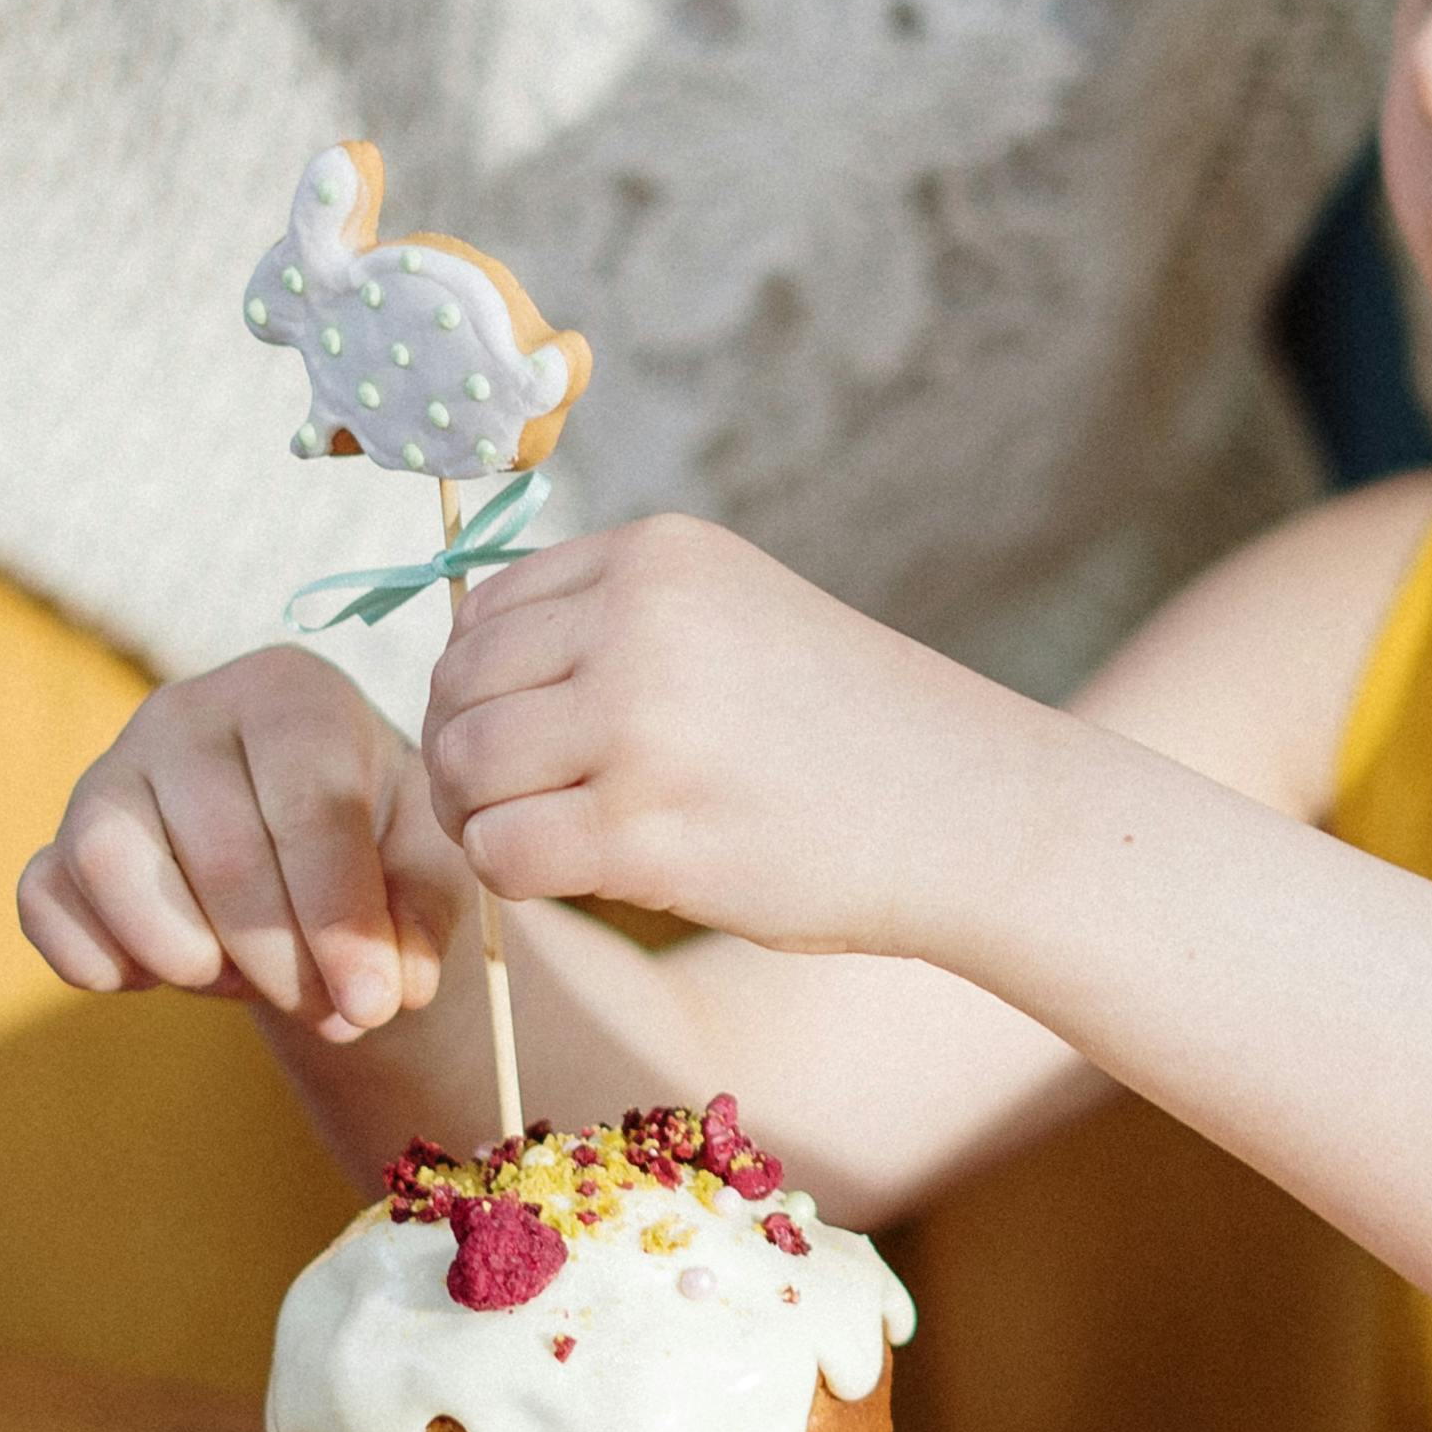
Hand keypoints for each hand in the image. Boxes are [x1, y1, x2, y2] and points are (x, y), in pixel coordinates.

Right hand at [18, 642, 473, 1038]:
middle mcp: (185, 712)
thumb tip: (395, 984)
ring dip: (182, 953)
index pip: (308, 802)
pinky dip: (95, 960)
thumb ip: (422, 913)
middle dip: (278, 958)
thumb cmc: (374, 838)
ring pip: (108, 861)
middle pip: (219, 847)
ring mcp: (107, 773)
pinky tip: (158, 977)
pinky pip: (43, 901)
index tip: (372, 1003)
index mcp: (288, 691)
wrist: (302, 849)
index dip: (339, 915)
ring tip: (239, 977)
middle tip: (325, 1009)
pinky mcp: (56, 841)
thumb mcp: (425, 861)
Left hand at [422, 516, 1017, 959]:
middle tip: (514, 805)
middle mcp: (640, 619)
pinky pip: (503, 851)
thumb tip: (462, 668)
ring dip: (482, 818)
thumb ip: (614, 622)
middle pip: (459, 688)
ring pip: (466, 769)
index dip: (478, 685)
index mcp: (658, 555)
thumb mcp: (734, 616)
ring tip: (546, 839)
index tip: (521, 738)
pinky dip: (514, 875)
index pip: (484, 610)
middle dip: (467, 757)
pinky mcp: (646, 826)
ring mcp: (641, 721)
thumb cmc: (848, 729)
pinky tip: (575, 876)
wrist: (972, 808)